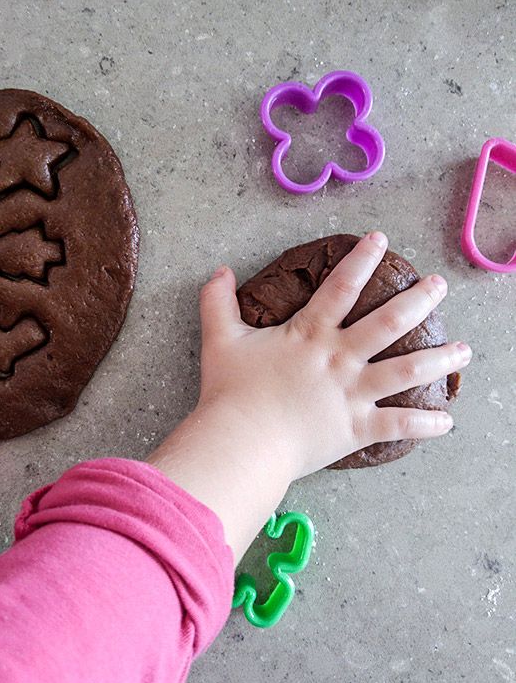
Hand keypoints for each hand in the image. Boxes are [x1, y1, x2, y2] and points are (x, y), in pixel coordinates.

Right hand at [197, 232, 469, 477]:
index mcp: (311, 334)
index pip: (342, 286)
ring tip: (465, 349)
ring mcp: (353, 394)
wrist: (242, 442)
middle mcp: (340, 358)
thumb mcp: (220, 340)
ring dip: (440, 359)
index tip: (381, 240)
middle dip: (419, 300)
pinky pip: (399, 426)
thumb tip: (219, 271)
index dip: (362, 259)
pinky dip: (426, 425)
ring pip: (407, 370)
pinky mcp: (357, 429)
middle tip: (439, 286)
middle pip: (390, 322)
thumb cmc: (231, 393)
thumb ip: (218, 302)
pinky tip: (448, 421)